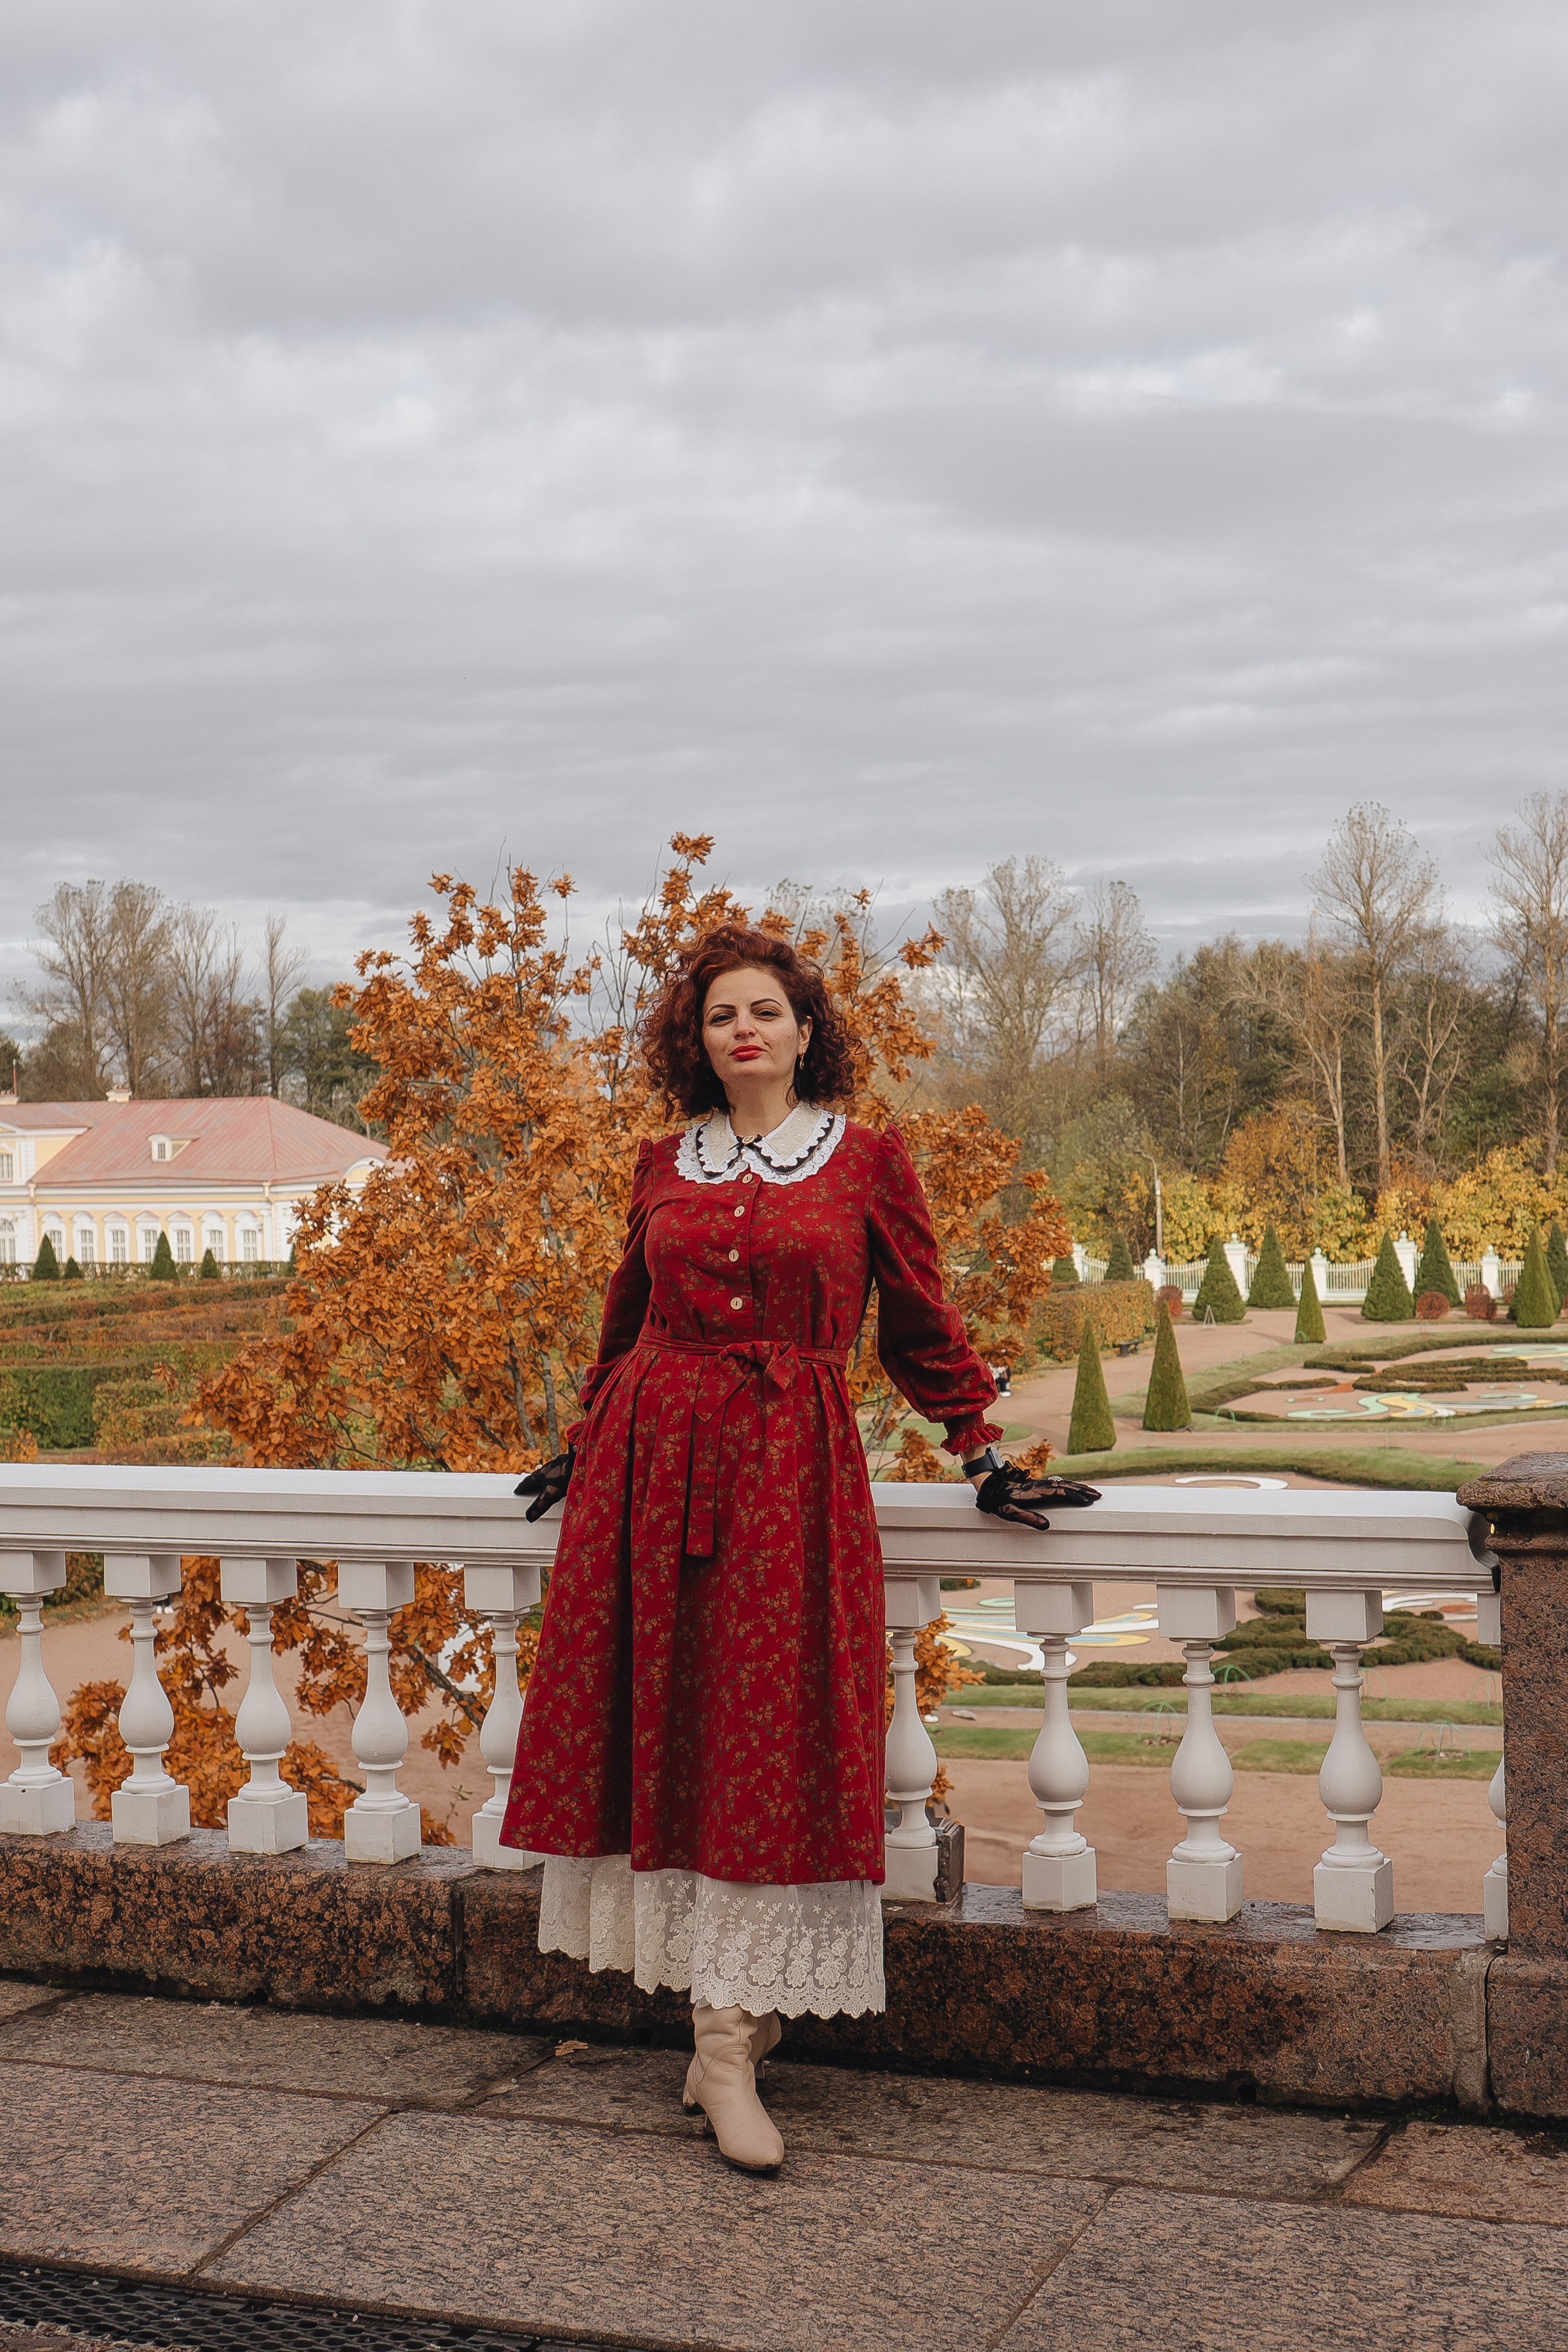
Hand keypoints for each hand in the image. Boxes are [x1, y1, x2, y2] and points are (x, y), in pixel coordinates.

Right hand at [514, 1446, 574, 1522]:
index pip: (529, 1481)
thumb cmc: (569, 1475)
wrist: (588, 1458)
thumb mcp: (554, 1493)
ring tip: (544, 1480)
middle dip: (532, 1480)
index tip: (517, 1490)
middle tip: (528, 1485)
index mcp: (542, 1473)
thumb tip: (528, 1517)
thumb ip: (541, 1505)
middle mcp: (550, 1466)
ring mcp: (561, 1462)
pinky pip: (561, 1467)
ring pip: (549, 1470)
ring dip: (545, 1476)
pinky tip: (564, 1473)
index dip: (523, 1487)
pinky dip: (558, 1472)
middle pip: (538, 1474)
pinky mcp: (572, 1460)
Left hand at [971, 1463, 1100, 1530]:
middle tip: (1098, 1495)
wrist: (989, 1485)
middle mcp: (1039, 1486)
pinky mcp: (1037, 1484)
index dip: (1075, 1497)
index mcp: (1035, 1493)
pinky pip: (1057, 1483)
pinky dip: (1069, 1485)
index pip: (1060, 1494)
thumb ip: (1028, 1519)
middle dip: (1082, 1491)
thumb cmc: (998, 1501)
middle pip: (1065, 1486)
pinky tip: (1073, 1488)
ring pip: (1063, 1483)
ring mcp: (1039, 1484)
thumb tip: (1047, 1525)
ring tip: (1091, 1490)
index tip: (1089, 1500)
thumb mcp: (1010, 1513)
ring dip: (1078, 1487)